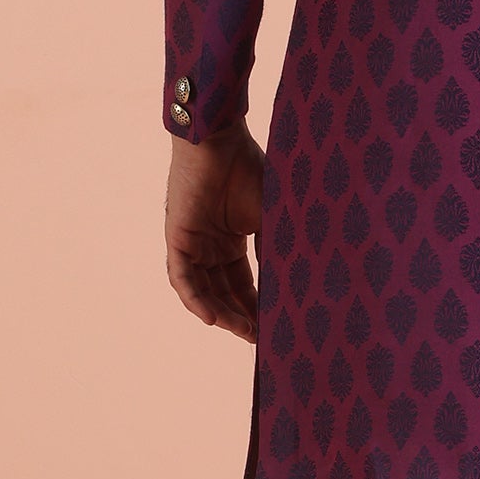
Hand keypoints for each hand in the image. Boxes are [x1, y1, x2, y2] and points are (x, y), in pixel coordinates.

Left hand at [164, 125, 265, 342]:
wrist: (221, 140)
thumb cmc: (248, 168)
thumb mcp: (270, 215)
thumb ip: (276, 245)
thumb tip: (301, 278)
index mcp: (230, 239)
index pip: (243, 282)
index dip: (257, 304)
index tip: (276, 324)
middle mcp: (209, 246)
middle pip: (224, 292)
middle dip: (242, 316)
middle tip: (263, 337)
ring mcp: (192, 243)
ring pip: (204, 290)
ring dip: (223, 314)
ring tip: (246, 333)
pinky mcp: (178, 238)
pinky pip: (183, 278)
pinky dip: (196, 299)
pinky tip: (214, 319)